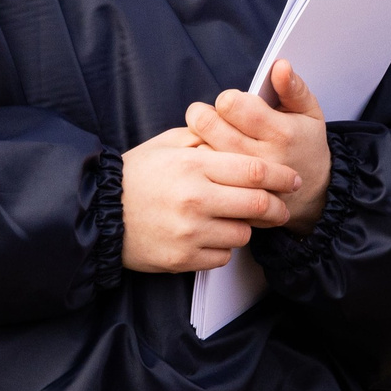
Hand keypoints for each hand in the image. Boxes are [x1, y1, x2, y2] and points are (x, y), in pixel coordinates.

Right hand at [119, 128, 298, 272]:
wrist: (98, 214)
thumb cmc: (135, 176)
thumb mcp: (167, 144)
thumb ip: (204, 138)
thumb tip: (236, 131)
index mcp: (194, 166)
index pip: (254, 170)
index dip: (281, 175)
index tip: (293, 179)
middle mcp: (195, 199)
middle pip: (258, 205)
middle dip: (278, 207)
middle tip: (282, 208)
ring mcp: (189, 232)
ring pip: (242, 234)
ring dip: (245, 228)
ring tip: (233, 220)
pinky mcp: (182, 259)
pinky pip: (222, 258)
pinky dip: (223, 248)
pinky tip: (209, 236)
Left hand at [184, 61, 331, 233]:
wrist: (313, 195)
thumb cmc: (306, 144)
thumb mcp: (310, 114)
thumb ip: (294, 88)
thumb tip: (280, 65)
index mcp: (281, 133)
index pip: (232, 104)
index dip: (228, 99)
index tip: (234, 104)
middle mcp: (260, 159)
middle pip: (208, 124)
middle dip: (204, 114)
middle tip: (212, 116)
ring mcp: (243, 182)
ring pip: (200, 149)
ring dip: (200, 139)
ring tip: (214, 138)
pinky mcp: (233, 197)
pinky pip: (204, 173)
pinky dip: (201, 162)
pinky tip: (212, 160)